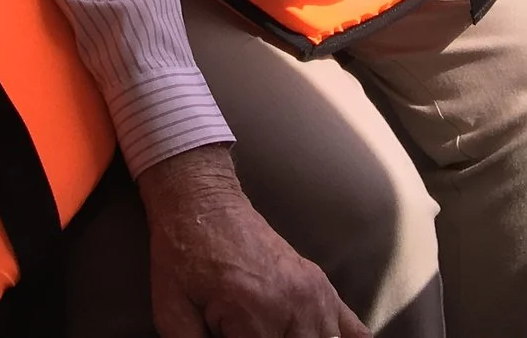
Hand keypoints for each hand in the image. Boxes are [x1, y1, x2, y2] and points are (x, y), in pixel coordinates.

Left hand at [140, 144, 366, 337]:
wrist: (201, 202)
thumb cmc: (182, 255)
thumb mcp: (172, 310)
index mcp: (254, 313)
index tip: (234, 337)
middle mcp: (293, 304)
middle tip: (250, 333)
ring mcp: (314, 294)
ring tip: (273, 332)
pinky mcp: (321, 286)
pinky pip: (354, 331)